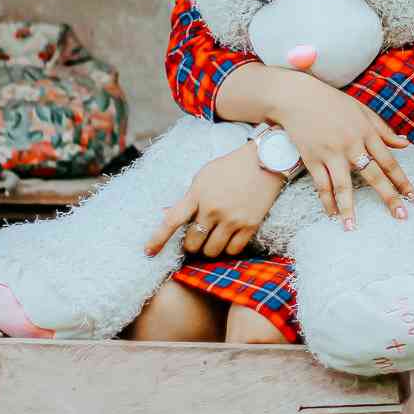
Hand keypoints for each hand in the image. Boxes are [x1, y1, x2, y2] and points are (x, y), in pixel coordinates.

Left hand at [145, 143, 284, 257]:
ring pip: (212, 251)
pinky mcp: (250, 225)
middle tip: (196, 240)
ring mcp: (232, 219)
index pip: (172, 221)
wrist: (265, 160)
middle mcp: (213, 209)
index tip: (149, 252)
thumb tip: (171, 216)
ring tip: (212, 241)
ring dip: (208, 250)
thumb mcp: (203, 177)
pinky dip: (228, 249)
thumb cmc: (231, 167)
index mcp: (198, 195)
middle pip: (193, 243)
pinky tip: (228, 241)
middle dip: (191, 245)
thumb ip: (189, 198)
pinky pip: (233, 250)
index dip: (158, 239)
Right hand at [264, 69, 413, 229]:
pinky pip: (321, 184)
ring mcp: (331, 152)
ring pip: (343, 185)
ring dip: (348, 208)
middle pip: (373, 176)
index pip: (389, 161)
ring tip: (352, 227)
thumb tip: (406, 143)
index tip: (413, 198)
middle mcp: (351, 144)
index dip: (402, 181)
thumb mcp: (362, 110)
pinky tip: (332, 213)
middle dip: (389, 198)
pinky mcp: (312, 158)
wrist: (296, 97)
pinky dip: (326, 200)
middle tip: (400, 216)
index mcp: (367, 132)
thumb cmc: (332, 103)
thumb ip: (384, 130)